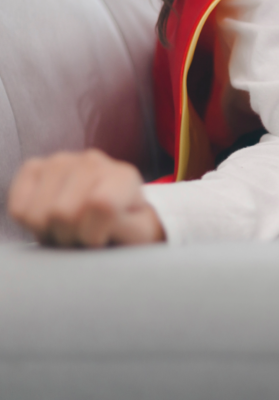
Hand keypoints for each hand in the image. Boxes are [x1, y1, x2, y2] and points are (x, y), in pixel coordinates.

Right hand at [8, 149, 164, 246]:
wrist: (110, 216)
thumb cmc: (124, 228)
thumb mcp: (138, 236)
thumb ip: (126, 226)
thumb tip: (99, 209)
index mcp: (124, 176)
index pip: (100, 205)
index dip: (94, 235)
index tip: (101, 239)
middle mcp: (93, 161)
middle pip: (63, 213)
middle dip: (70, 236)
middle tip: (82, 235)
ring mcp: (61, 160)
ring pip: (38, 214)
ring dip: (50, 231)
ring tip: (68, 227)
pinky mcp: (34, 167)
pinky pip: (18, 209)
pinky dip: (29, 224)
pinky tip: (49, 219)